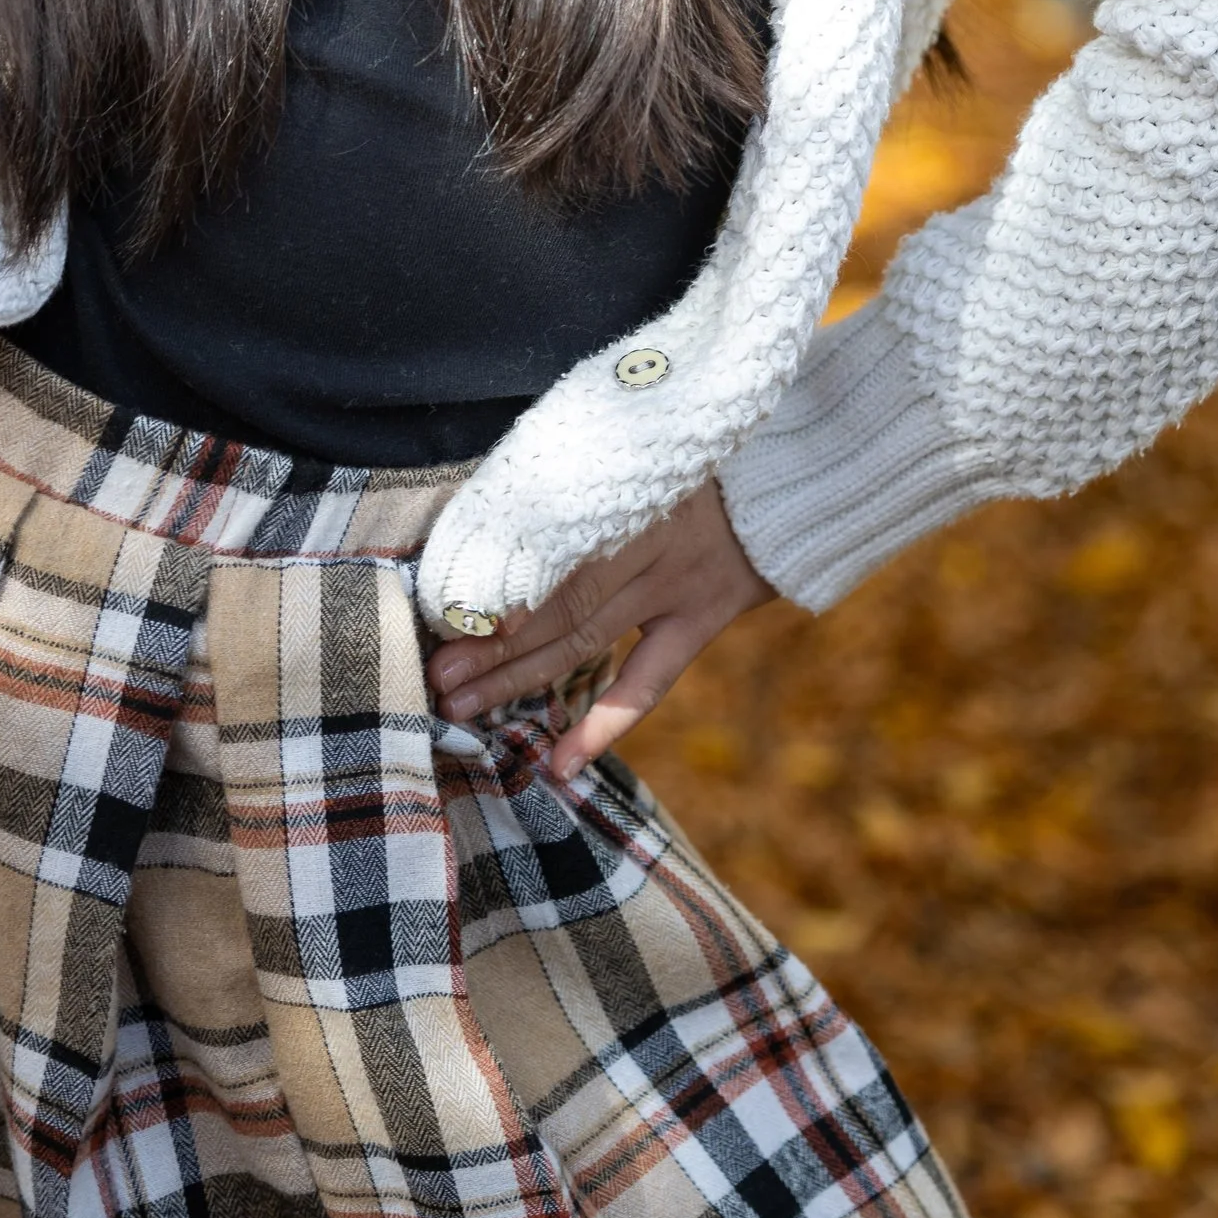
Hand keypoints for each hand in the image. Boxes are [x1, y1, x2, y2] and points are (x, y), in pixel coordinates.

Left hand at [425, 476, 772, 784]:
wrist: (780, 477)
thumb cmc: (683, 457)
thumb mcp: (628, 453)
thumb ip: (570, 487)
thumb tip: (486, 524)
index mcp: (620, 492)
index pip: (547, 548)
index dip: (498, 584)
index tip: (444, 609)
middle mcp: (646, 540)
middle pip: (557, 601)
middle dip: (491, 642)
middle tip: (437, 673)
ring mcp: (677, 584)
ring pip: (586, 640)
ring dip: (520, 678)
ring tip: (464, 706)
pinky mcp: (702, 618)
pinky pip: (649, 682)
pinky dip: (604, 725)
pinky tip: (562, 763)